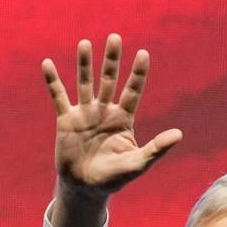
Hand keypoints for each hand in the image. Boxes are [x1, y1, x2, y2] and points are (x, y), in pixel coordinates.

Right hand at [43, 34, 182, 226]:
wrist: (85, 188)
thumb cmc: (114, 177)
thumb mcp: (137, 164)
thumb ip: (156, 148)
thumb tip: (179, 134)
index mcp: (123, 119)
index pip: (133, 91)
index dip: (138, 73)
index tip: (144, 53)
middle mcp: (105, 111)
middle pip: (109, 80)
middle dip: (112, 60)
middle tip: (115, 37)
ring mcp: (85, 113)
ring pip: (85, 83)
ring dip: (85, 64)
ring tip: (85, 43)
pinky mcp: (66, 119)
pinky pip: (59, 96)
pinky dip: (53, 81)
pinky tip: (47, 63)